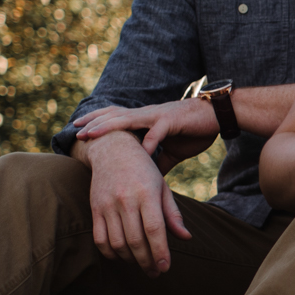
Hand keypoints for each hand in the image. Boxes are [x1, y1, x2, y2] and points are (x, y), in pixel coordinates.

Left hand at [71, 98, 219, 168]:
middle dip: (95, 122)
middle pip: (115, 115)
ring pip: (128, 119)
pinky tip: (138, 155)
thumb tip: (145, 179)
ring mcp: (159, 117)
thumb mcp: (172, 150)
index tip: (79, 128)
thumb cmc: (194, 130)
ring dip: (109, 126)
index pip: (115, 117)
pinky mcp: (173, 121)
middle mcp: (148, 115)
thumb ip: (157, 162)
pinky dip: (147, 144)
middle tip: (76, 129)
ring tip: (93, 134)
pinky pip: (156, 133)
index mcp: (145, 119)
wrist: (218, 115)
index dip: (97, 121)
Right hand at [78, 128, 191, 273]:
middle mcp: (126, 199)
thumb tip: (186, 237)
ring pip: (118, 243)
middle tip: (155, 272)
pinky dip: (111, 253)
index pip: (154, 229)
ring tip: (141, 264)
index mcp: (147, 193)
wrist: (112, 150)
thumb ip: (172, 214)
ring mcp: (108, 204)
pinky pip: (99, 239)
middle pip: (136, 240)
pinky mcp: (95, 208)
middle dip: (147, 262)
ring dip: (130, 260)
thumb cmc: (143, 170)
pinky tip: (122, 256)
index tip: (165, 268)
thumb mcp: (162, 187)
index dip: (160, 252)